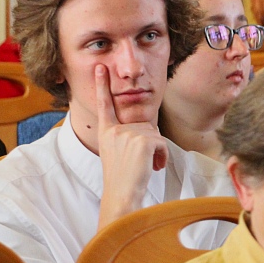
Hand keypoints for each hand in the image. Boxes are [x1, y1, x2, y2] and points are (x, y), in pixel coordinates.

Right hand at [95, 65, 167, 229]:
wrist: (122, 194)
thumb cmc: (123, 177)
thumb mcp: (120, 152)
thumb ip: (129, 136)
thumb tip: (151, 131)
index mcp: (107, 132)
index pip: (104, 106)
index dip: (101, 86)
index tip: (100, 68)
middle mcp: (115, 131)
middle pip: (145, 125)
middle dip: (151, 143)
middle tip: (142, 163)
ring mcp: (128, 135)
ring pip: (155, 135)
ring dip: (157, 151)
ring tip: (146, 166)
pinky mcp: (143, 141)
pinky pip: (162, 143)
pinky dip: (163, 156)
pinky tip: (154, 167)